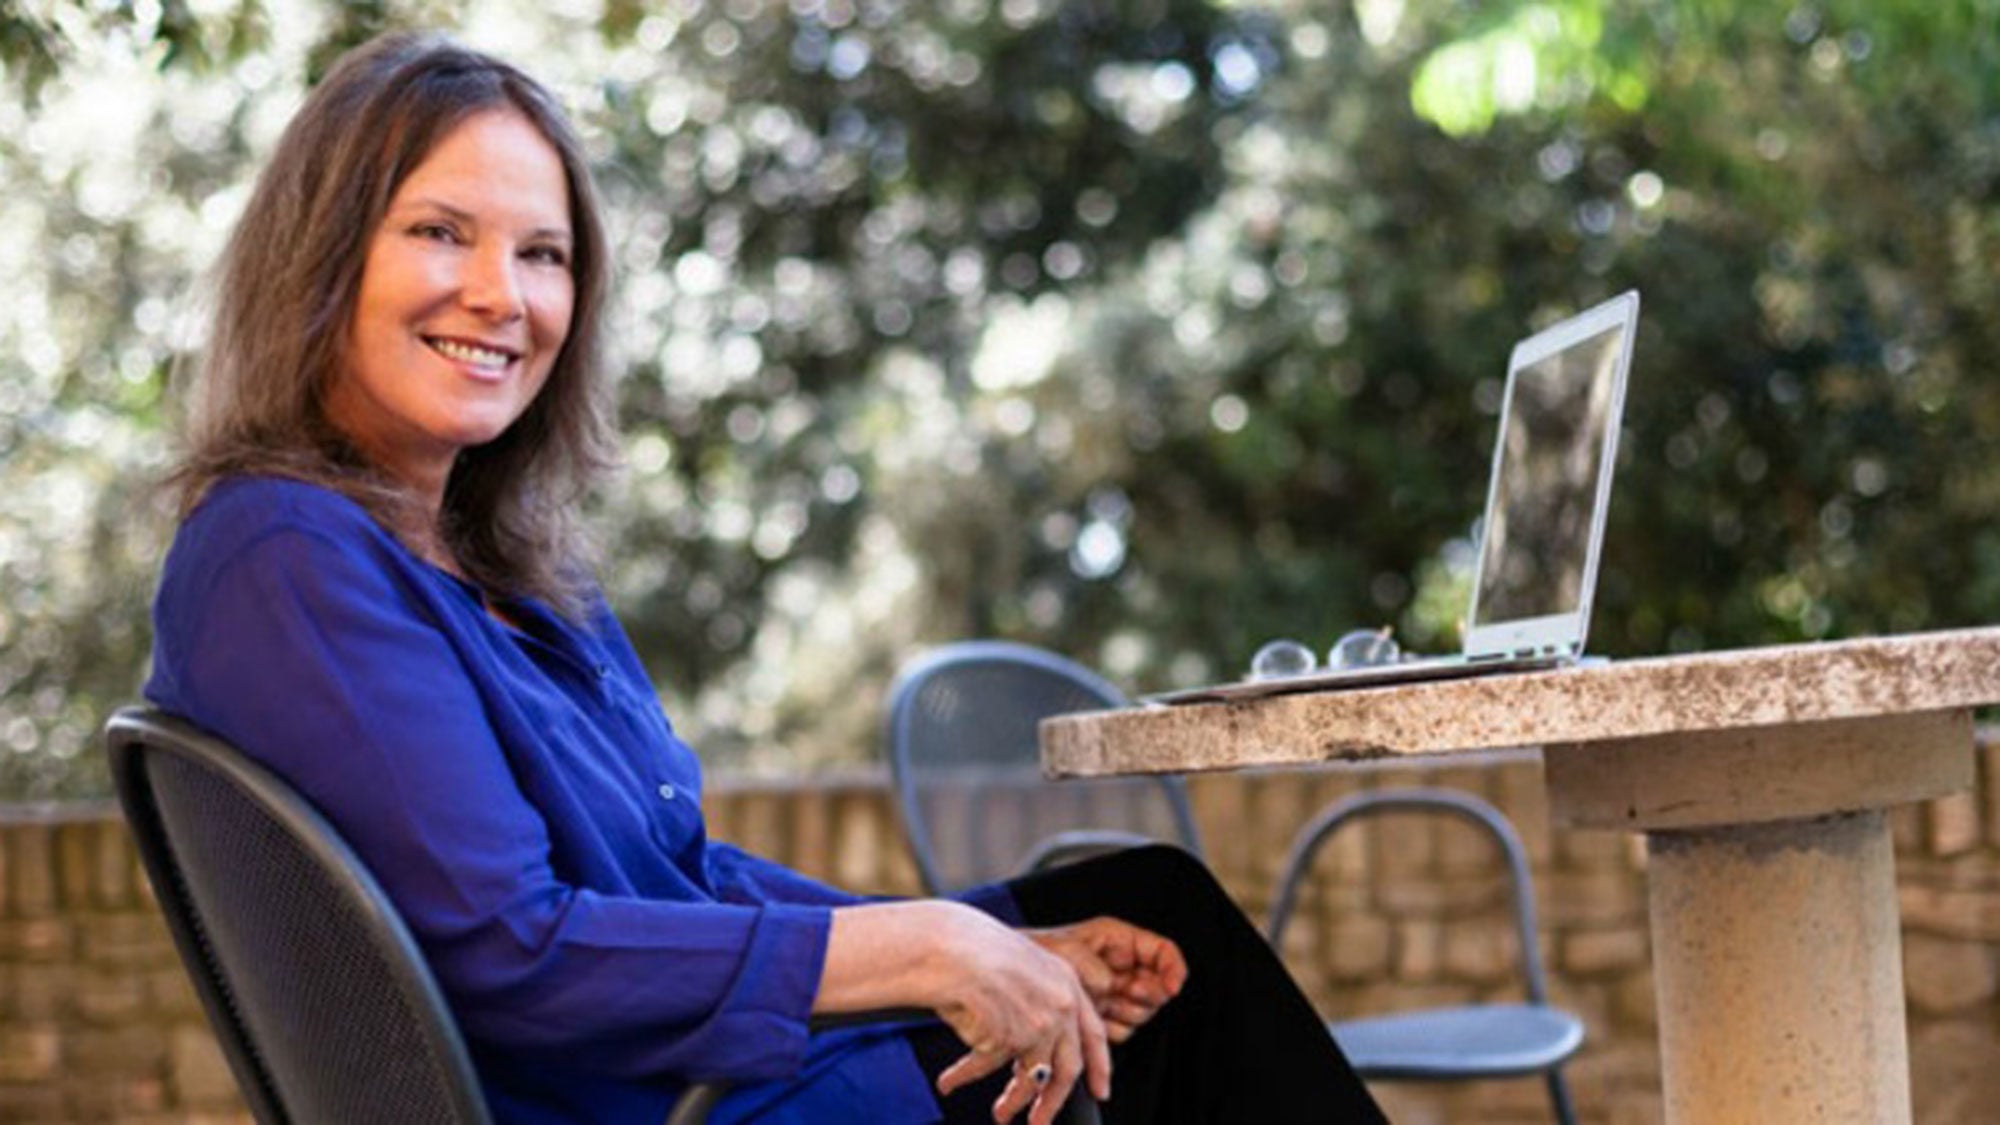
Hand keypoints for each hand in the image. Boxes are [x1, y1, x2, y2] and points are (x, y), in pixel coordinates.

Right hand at [928, 906, 1112, 1124]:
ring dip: (1014, 1103)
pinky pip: (985, 1068)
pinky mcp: (1010, 1039)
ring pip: (1032, 1078)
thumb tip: (1036, 1056)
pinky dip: (963, 1077)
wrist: (948, 945)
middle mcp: (1060, 1004)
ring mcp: (1038, 1023)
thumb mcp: (1022, 968)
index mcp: (1067, 980)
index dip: (1099, 1067)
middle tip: (1041, 1120)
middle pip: (1069, 1067)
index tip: (1100, 1090)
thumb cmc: (973, 950)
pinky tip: (949, 1082)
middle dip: (1054, 1101)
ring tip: (1001, 1115)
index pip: (1094, 1034)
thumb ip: (1039, 1004)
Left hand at [1027, 917, 1186, 1042]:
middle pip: (1157, 986)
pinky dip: (1107, 1030)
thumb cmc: (1034, 952)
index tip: (1173, 986)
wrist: (1008, 975)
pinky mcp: (1102, 1014)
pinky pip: (1120, 1029)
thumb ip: (1093, 967)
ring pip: (1141, 1011)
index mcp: (1118, 941)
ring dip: (1125, 1013)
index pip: (1163, 951)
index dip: (1173, 968)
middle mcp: (1120, 966)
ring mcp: (1113, 992)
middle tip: (1126, 993)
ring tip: (1100, 1004)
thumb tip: (1110, 985)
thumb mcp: (1065, 950)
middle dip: (1146, 994)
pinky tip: (1089, 1019)